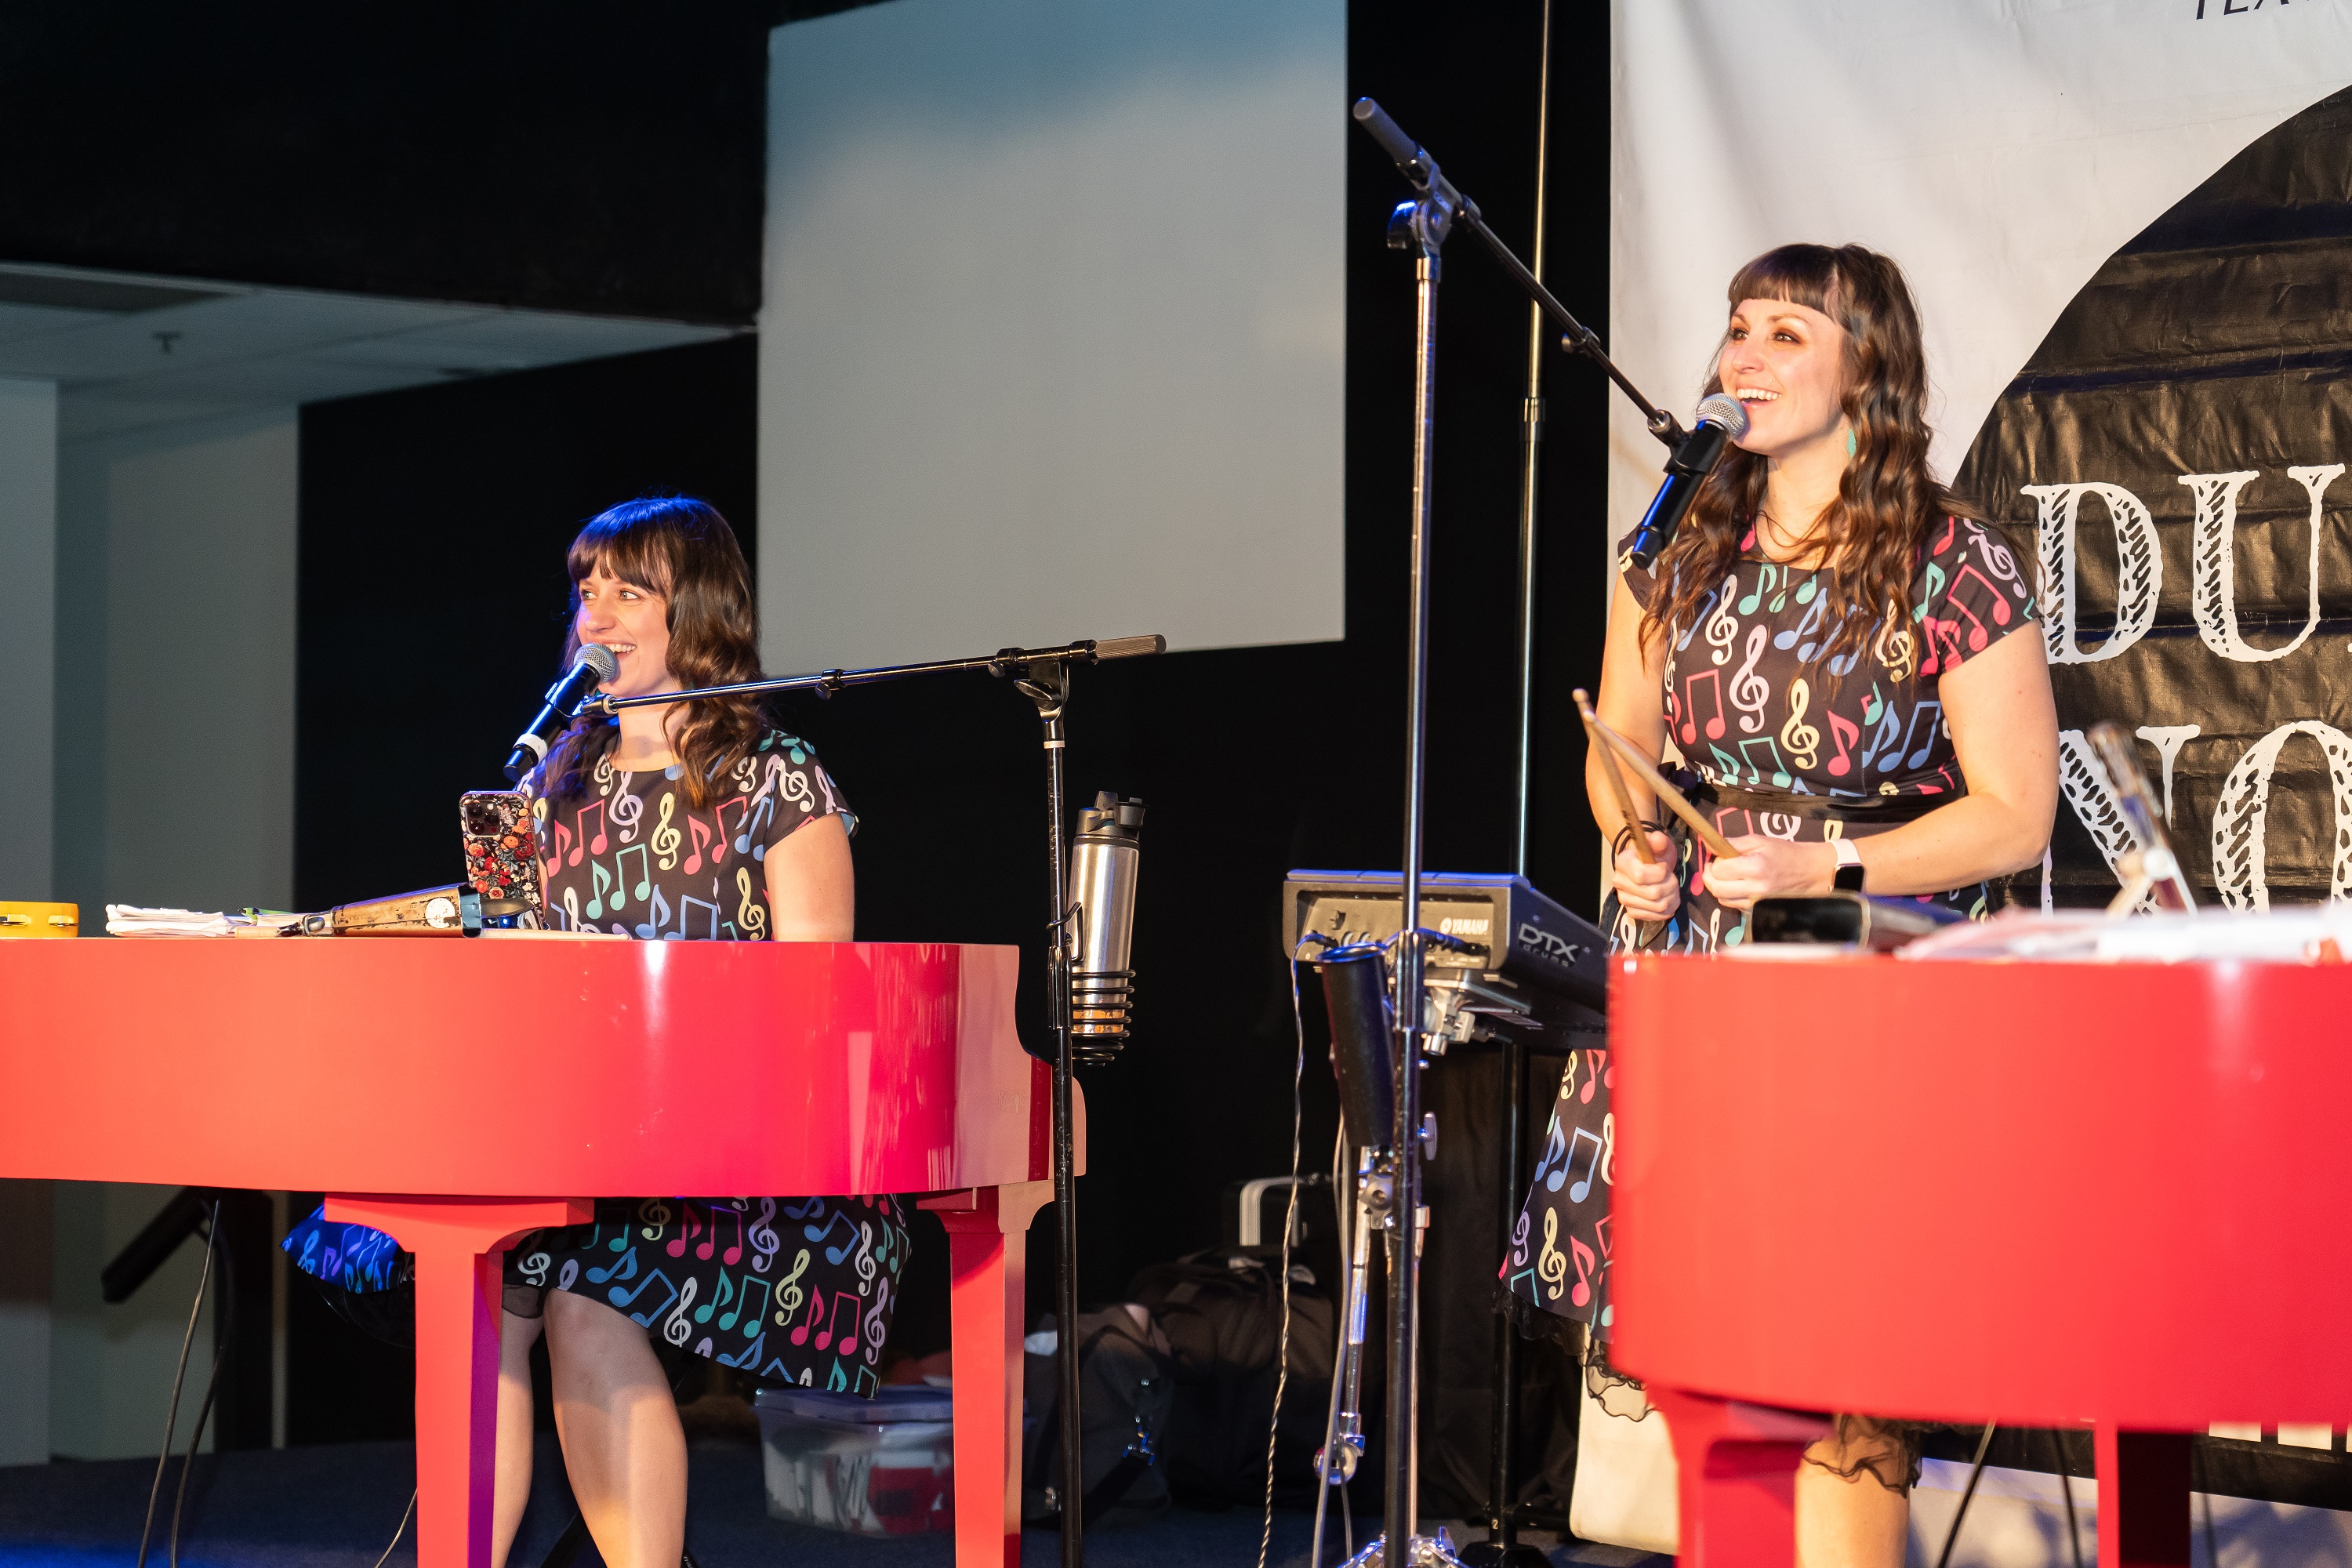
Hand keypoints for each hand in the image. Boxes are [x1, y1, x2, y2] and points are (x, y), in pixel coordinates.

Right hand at [1611, 829, 1680, 921]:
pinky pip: (1657, 916)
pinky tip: (1669, 898)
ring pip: (1659, 906)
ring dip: (1673, 897)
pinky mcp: (1633, 912)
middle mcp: (1619, 883)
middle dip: (1671, 885)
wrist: (1645, 866)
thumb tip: (1658, 839)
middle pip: (1653, 893)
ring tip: (1672, 887)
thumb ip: (1659, 840)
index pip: (1641, 875)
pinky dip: (1669, 908)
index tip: (1664, 867)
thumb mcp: (1657, 843)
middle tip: (1672, 878)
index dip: (1659, 873)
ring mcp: (1625, 899)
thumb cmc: (1652, 854)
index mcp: (1622, 863)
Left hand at [1698, 835, 1836, 910]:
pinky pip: (1731, 904)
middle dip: (1709, 875)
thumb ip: (1731, 843)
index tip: (1720, 855)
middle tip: (1714, 865)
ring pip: (1721, 898)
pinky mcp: (1756, 909)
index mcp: (1755, 867)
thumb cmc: (1783, 853)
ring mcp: (1756, 902)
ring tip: (1725, 874)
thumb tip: (1708, 842)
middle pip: (1716, 887)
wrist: (1808, 871)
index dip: (1715, 861)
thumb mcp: (1758, 841)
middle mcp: (1755, 888)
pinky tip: (1734, 884)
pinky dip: (1726, 894)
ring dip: (1716, 885)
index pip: (1719, 869)